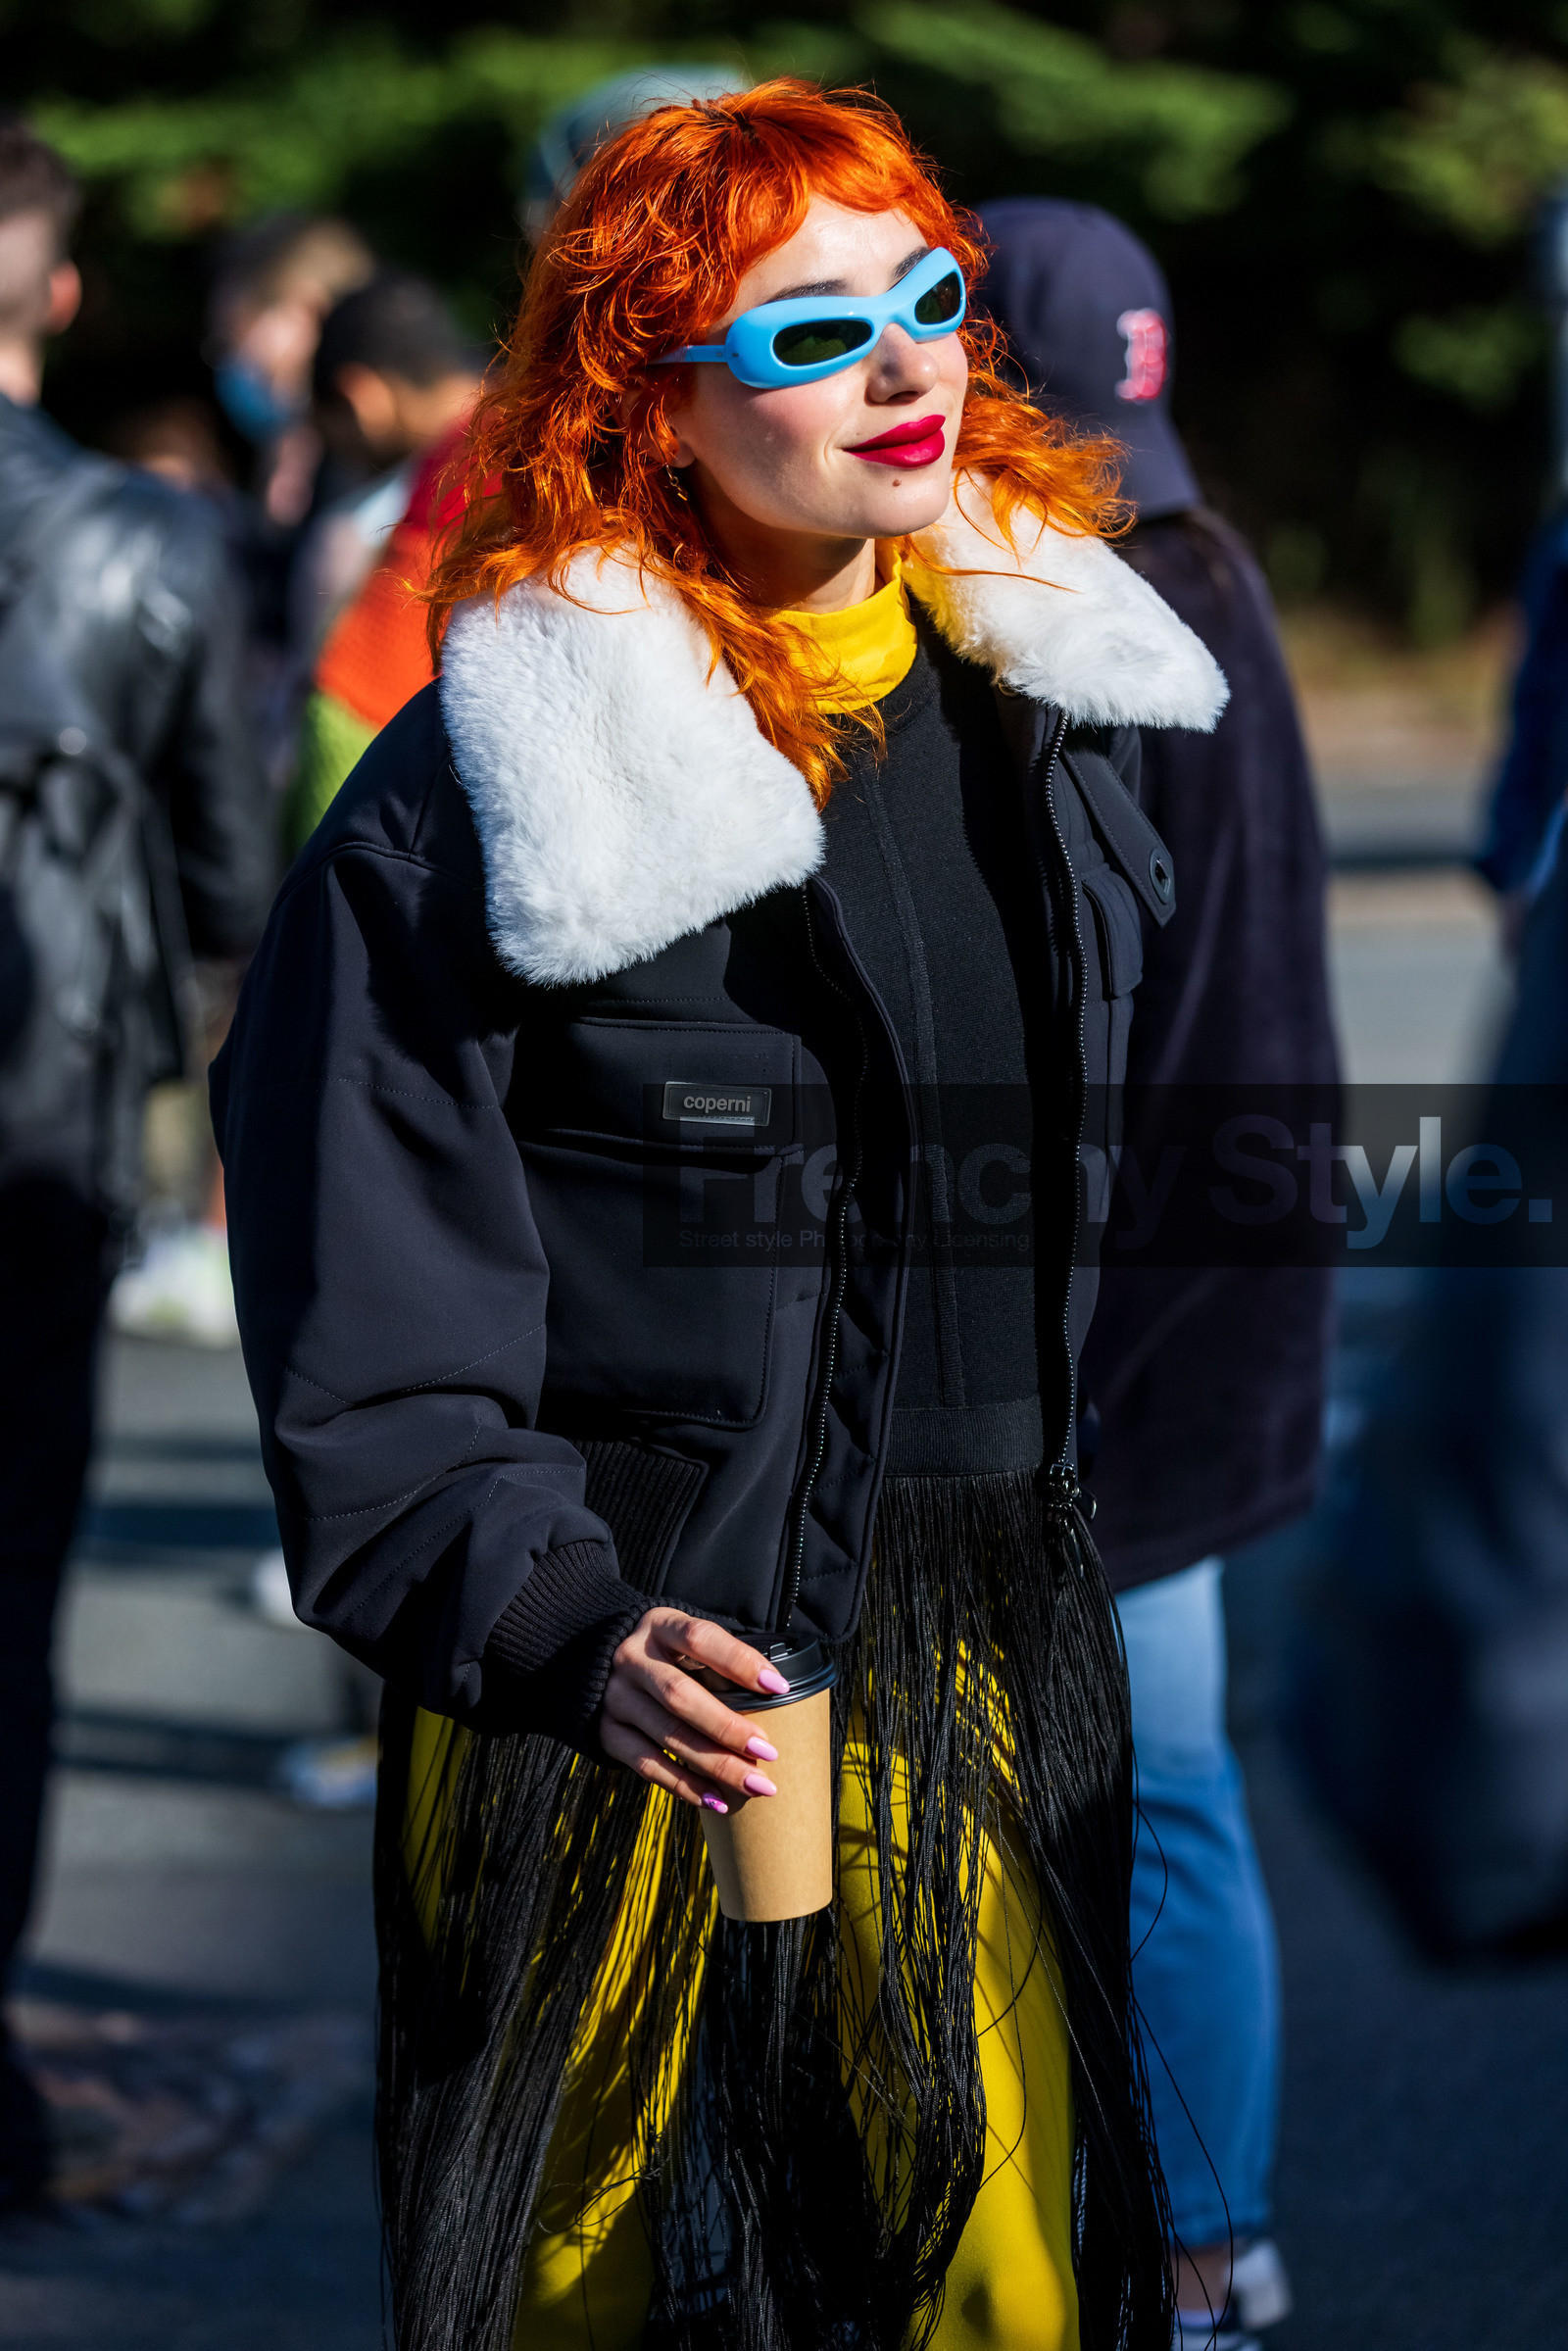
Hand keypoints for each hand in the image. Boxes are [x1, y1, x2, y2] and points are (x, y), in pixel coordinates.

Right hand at [598, 1607, 790, 1811]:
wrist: (596, 1663)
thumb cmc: (668, 1654)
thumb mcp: (686, 1640)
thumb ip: (720, 1658)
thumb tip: (777, 1691)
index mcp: (660, 1625)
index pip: (700, 1638)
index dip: (740, 1661)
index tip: (780, 1687)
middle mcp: (632, 1658)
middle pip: (680, 1696)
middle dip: (728, 1728)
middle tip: (769, 1752)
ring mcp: (616, 1697)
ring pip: (668, 1736)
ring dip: (715, 1765)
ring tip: (756, 1785)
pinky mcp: (607, 1732)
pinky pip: (647, 1764)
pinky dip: (684, 1786)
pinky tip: (717, 1800)